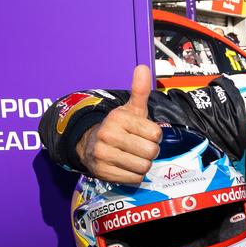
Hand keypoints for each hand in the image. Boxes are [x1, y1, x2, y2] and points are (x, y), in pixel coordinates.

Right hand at [75, 65, 161, 183]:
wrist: (90, 144)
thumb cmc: (119, 127)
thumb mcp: (131, 109)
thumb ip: (140, 90)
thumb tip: (143, 67)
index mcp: (118, 118)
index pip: (155, 134)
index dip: (154, 136)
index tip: (145, 134)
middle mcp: (107, 135)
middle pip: (151, 152)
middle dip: (150, 152)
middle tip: (140, 147)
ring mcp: (103, 155)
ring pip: (143, 167)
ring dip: (143, 164)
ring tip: (133, 156)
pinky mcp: (102, 172)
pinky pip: (133, 179)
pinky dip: (134, 175)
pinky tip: (126, 166)